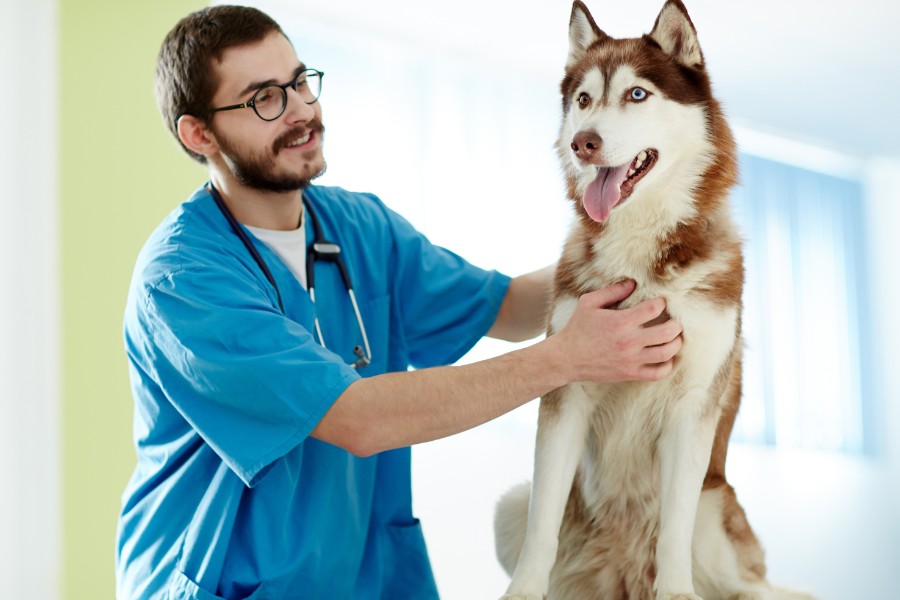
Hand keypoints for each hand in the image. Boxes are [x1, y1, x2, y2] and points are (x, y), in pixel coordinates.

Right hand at [552, 280, 682, 382]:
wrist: (566, 358)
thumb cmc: (577, 328)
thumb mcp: (589, 303)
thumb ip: (612, 291)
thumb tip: (633, 282)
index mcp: (620, 322)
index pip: (654, 308)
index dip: (661, 303)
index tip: (660, 302)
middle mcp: (629, 341)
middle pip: (668, 332)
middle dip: (676, 323)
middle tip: (674, 320)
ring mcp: (631, 360)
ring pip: (667, 352)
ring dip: (676, 343)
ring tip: (674, 337)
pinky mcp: (630, 374)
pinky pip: (658, 373)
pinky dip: (668, 365)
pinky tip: (666, 357)